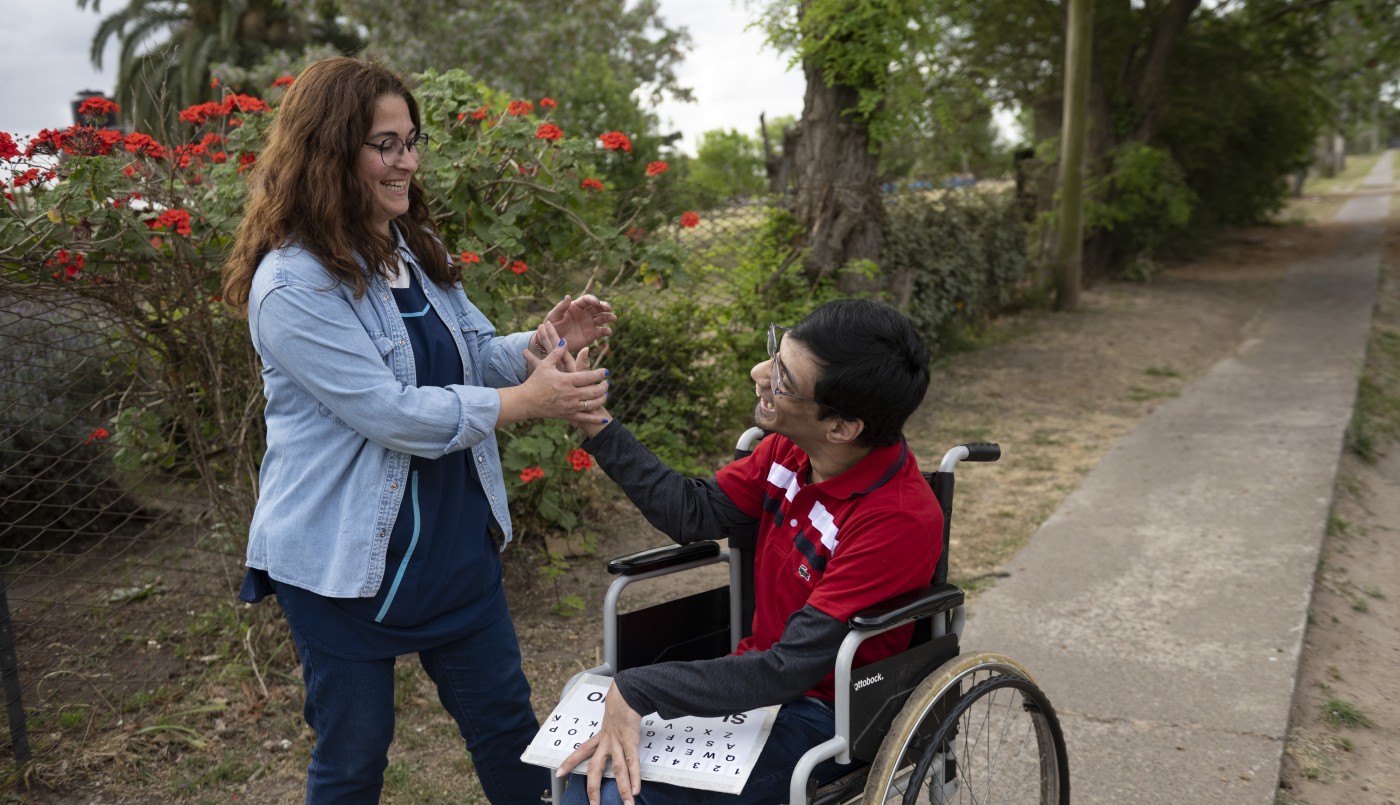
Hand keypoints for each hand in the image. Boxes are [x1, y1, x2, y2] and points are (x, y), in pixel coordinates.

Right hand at [525, 344, 611, 431]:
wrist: (526, 401)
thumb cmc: (535, 382)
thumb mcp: (545, 365)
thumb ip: (556, 353)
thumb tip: (564, 340)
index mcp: (566, 380)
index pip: (588, 377)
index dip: (599, 374)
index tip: (606, 371)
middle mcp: (570, 394)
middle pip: (593, 391)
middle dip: (603, 387)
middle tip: (607, 383)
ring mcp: (570, 406)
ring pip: (592, 404)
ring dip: (601, 399)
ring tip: (605, 394)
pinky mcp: (567, 415)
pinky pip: (584, 418)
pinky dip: (595, 420)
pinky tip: (603, 419)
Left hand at [545, 294, 615, 351]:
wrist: (553, 342)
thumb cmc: (551, 327)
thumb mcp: (554, 316)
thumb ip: (561, 307)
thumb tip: (568, 296)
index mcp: (576, 306)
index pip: (587, 300)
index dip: (593, 300)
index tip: (596, 303)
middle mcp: (585, 313)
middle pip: (598, 307)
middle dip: (604, 307)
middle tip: (609, 308)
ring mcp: (589, 324)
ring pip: (602, 318)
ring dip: (608, 317)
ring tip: (613, 318)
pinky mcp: (592, 335)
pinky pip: (601, 331)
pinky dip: (606, 331)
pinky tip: (609, 332)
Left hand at [557, 682, 642, 804]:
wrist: (628, 694)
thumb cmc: (621, 708)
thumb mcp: (611, 721)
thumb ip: (610, 733)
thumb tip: (614, 738)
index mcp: (600, 737)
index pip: (581, 751)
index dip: (570, 762)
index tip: (559, 773)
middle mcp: (606, 742)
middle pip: (596, 768)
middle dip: (594, 788)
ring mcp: (618, 743)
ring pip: (618, 769)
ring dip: (622, 789)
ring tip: (626, 804)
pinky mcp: (631, 741)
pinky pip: (633, 763)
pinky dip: (635, 778)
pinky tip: (635, 790)